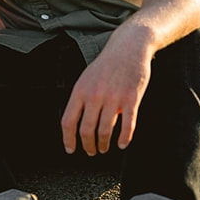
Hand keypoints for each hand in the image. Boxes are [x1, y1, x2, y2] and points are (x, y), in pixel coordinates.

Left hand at [61, 29, 152, 155]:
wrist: (128, 48)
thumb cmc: (106, 65)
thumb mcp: (86, 78)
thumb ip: (81, 98)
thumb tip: (74, 122)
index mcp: (80, 90)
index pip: (68, 121)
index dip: (68, 139)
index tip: (70, 150)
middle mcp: (94, 95)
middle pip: (86, 130)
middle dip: (88, 145)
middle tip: (91, 152)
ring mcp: (113, 98)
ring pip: (105, 131)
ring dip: (104, 144)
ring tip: (104, 148)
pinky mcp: (131, 99)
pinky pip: (128, 126)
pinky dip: (124, 139)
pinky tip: (122, 144)